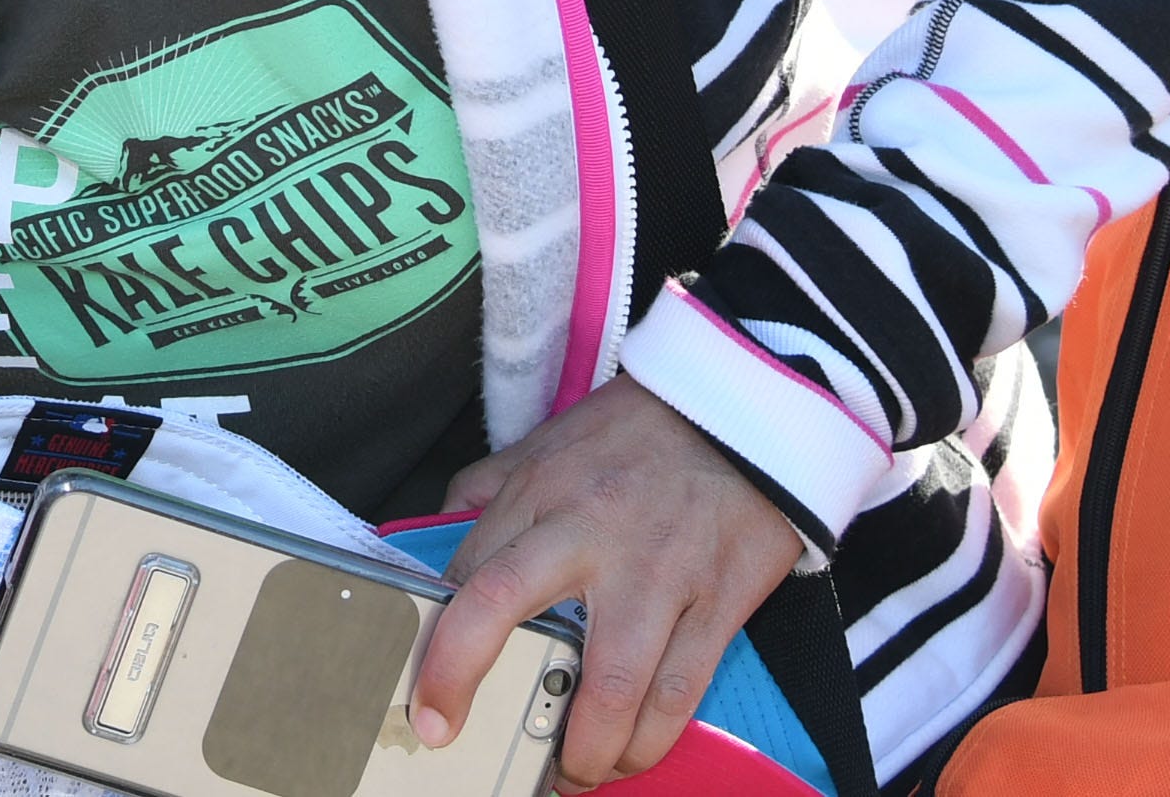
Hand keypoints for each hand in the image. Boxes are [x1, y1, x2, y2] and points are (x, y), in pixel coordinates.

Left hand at [410, 374, 801, 791]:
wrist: (744, 409)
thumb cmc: (638, 431)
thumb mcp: (548, 442)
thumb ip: (490, 487)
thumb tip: (438, 531)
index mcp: (541, 496)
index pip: (469, 577)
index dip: (440, 644)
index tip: (426, 695)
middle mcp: (590, 537)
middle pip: (510, 615)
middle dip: (473, 688)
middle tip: (460, 745)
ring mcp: (658, 577)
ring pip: (609, 686)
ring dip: (582, 751)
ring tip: (565, 776)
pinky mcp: (718, 605)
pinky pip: (680, 694)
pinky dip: (650, 741)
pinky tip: (629, 758)